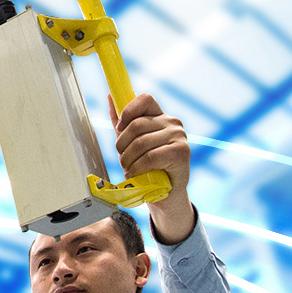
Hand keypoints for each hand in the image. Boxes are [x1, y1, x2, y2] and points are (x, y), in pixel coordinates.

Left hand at [112, 92, 196, 243]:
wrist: (166, 195)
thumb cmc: (149, 168)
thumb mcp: (132, 143)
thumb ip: (122, 122)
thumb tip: (110, 97)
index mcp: (161, 116)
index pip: (144, 99)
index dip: (127, 110)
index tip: (119, 128)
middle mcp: (172, 123)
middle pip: (136, 125)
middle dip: (122, 145)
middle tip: (122, 160)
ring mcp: (179, 136)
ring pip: (141, 142)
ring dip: (128, 160)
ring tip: (128, 170)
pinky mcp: (181, 152)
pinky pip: (150, 157)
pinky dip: (137, 168)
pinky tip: (135, 174)